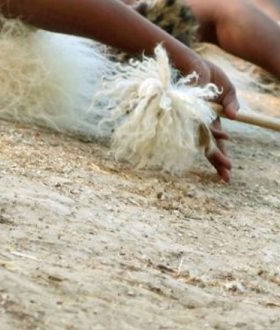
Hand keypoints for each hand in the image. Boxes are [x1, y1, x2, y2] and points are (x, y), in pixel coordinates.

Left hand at [174, 53, 237, 181]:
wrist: (185, 60)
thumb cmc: (204, 73)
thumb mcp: (224, 86)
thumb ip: (231, 101)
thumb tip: (236, 117)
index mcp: (208, 119)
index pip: (215, 142)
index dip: (221, 156)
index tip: (227, 170)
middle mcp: (199, 122)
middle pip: (209, 147)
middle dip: (219, 162)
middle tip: (226, 178)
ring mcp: (193, 118)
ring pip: (205, 140)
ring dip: (216, 153)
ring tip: (225, 167)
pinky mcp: (188, 111)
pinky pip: (201, 124)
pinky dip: (213, 130)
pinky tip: (224, 138)